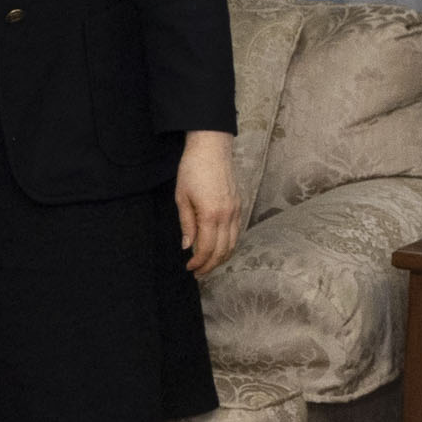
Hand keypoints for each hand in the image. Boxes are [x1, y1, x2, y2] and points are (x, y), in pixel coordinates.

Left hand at [176, 129, 244, 276]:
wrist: (211, 148)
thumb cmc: (192, 169)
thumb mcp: (182, 197)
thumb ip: (186, 224)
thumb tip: (187, 246)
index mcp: (211, 214)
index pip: (207, 249)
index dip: (198, 262)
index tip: (189, 268)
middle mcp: (227, 215)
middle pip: (222, 251)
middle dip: (210, 265)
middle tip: (198, 273)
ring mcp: (236, 210)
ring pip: (233, 244)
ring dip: (221, 258)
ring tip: (209, 265)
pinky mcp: (239, 205)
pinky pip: (237, 232)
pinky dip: (229, 245)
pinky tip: (220, 249)